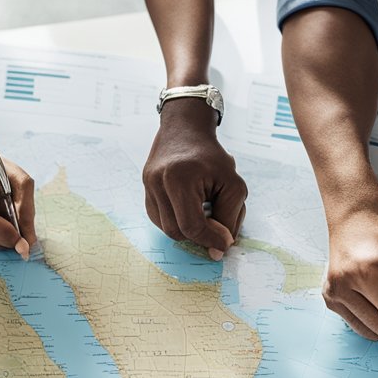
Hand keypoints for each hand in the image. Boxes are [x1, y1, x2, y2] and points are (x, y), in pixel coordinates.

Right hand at [0, 147, 36, 258]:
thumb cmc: (4, 168)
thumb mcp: (21, 180)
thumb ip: (26, 209)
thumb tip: (28, 241)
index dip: (1, 233)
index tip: (22, 242)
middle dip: (4, 238)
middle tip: (24, 239)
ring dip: (2, 237)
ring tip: (16, 225)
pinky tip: (7, 225)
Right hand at [143, 98, 247, 259]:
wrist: (185, 129)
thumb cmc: (212, 157)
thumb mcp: (233, 185)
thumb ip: (230, 218)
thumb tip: (220, 248)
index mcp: (180, 178)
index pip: (192, 226)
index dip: (210, 240)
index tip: (225, 242)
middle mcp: (158, 182)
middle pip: (177, 231)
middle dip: (199, 235)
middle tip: (216, 226)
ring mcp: (147, 185)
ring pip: (166, 229)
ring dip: (187, 229)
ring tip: (202, 212)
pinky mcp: (144, 189)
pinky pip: (159, 219)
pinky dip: (176, 220)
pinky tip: (188, 208)